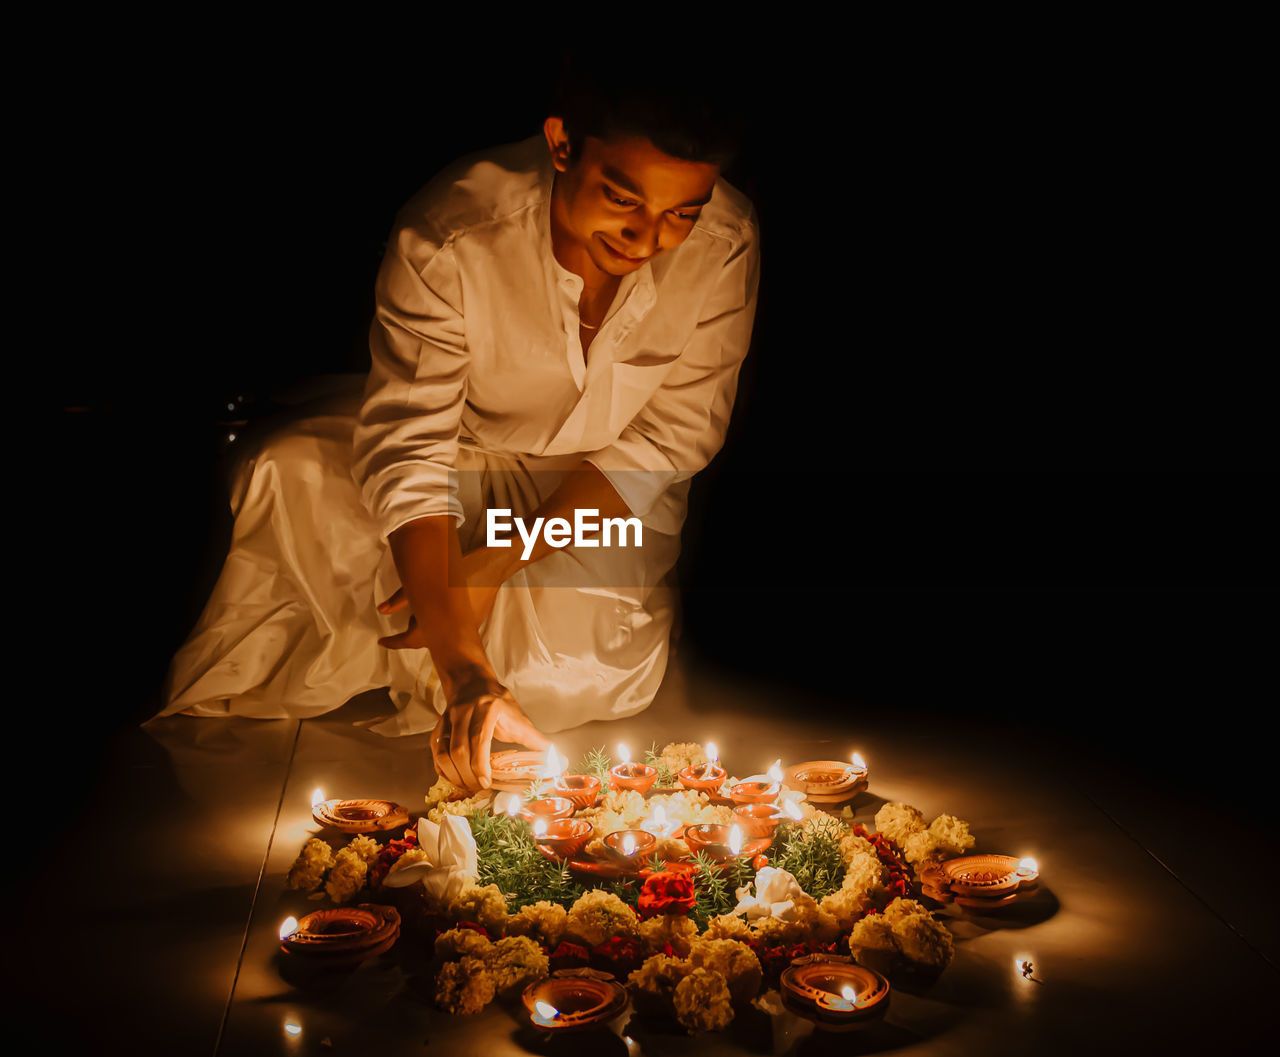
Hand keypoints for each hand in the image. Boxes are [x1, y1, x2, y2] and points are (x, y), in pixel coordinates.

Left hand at [376, 547, 504, 641]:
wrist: (492, 567)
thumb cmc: (459, 573)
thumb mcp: (425, 583)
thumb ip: (402, 598)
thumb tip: (381, 610)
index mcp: (437, 623)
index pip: (409, 640)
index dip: (394, 642)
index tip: (382, 642)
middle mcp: (452, 631)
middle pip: (426, 640)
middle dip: (412, 633)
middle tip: (402, 627)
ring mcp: (467, 626)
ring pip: (441, 634)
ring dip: (429, 626)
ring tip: (420, 613)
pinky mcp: (477, 619)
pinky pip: (455, 627)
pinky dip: (445, 621)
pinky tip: (443, 608)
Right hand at [430, 675, 549, 791]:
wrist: (473, 682)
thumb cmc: (499, 703)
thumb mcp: (519, 718)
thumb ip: (536, 740)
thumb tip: (559, 760)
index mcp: (487, 708)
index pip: (479, 738)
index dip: (480, 764)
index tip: (486, 782)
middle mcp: (464, 711)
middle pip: (458, 749)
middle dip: (467, 775)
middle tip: (479, 788)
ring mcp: (448, 718)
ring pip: (442, 751)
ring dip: (453, 774)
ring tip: (467, 786)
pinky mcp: (439, 725)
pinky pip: (435, 751)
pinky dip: (442, 768)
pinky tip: (454, 778)